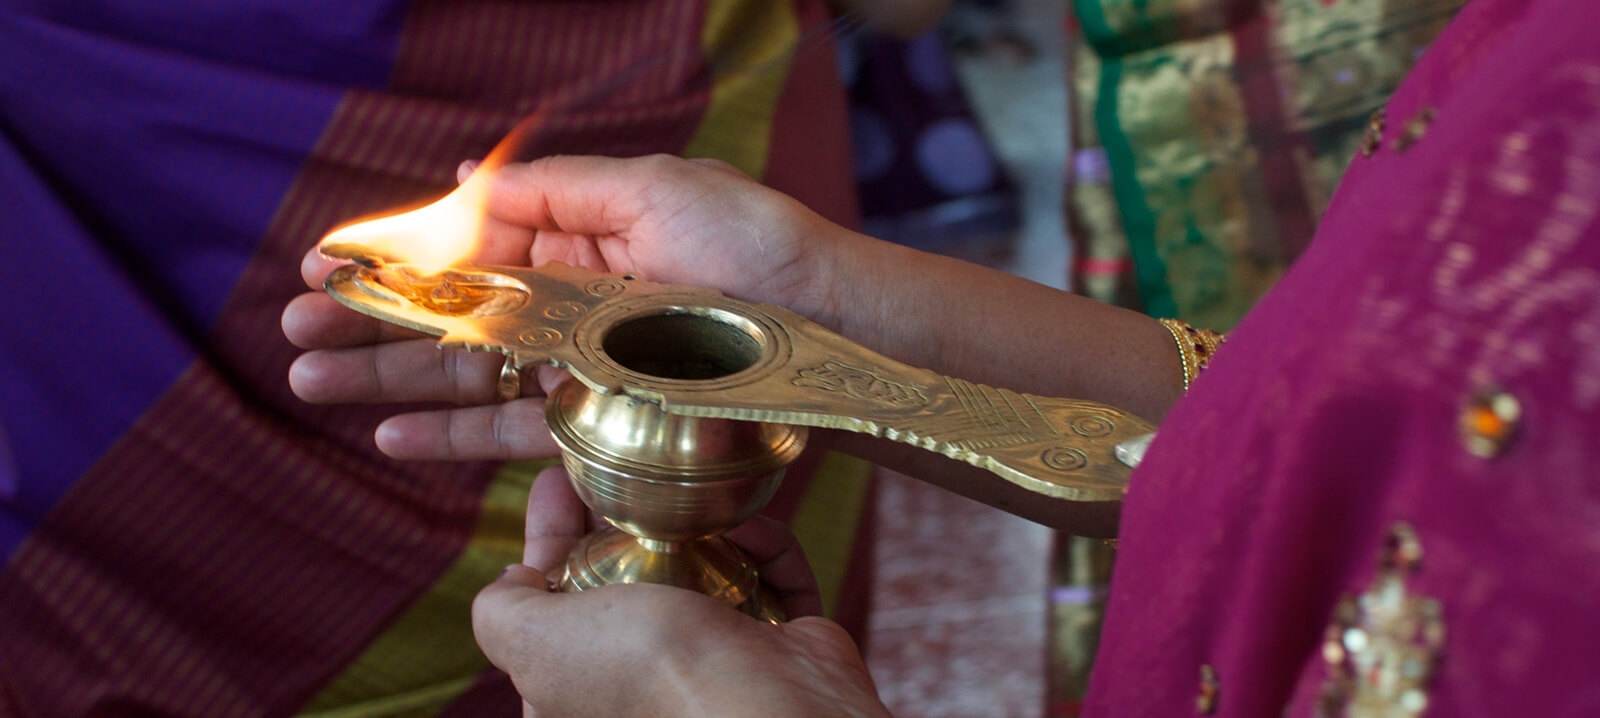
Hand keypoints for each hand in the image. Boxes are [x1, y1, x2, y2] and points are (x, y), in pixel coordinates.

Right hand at [281, 155, 853, 461]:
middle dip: (371, 325)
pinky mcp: (602, 420)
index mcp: (578, 237)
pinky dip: (452, 436)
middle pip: (452, 318)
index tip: (320, 267)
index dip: (393, 261)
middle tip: (294, 333)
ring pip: (468, 378)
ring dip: (388, 383)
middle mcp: (572, 303)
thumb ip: (551, 190)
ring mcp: (582, 365)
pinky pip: (516, 430)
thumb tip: (458, 183)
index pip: (466, 250)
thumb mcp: (654, 188)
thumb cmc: (754, 246)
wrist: (832, 327)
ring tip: (310, 383)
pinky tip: (390, 438)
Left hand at [474, 467, 890, 717]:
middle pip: (630, 581)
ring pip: (708, 577)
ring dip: (706, 528)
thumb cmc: (649, 674)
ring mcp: (719, 665)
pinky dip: (766, 548)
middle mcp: (650, 681)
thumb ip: (501, 611)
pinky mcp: (782, 646)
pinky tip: (749, 520)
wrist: (770, 706)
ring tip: (698, 487)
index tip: (559, 485)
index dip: (548, 543)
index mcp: (583, 692)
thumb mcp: (534, 641)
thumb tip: (512, 579)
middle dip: (628, 521)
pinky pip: (774, 582)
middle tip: (625, 466)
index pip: (552, 611)